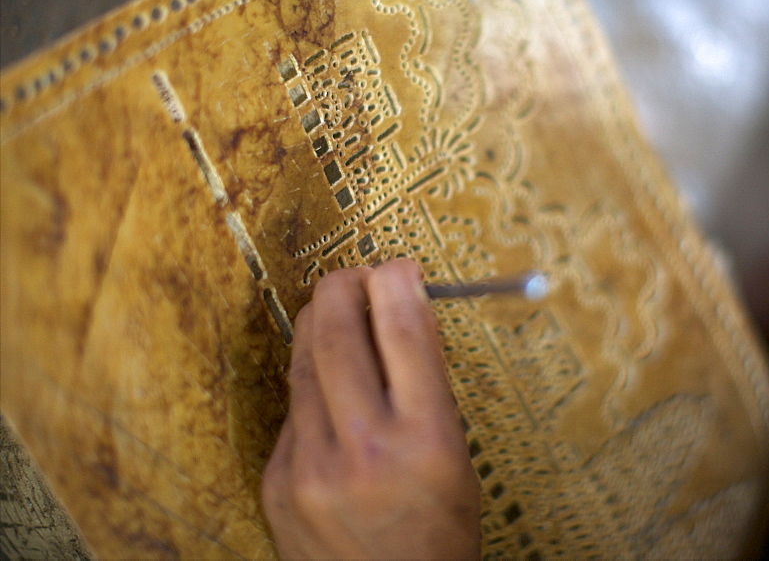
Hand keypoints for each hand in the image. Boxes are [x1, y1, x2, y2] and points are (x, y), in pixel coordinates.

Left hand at [261, 260, 480, 558]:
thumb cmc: (437, 532)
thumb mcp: (455, 456)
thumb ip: (425, 386)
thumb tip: (397, 314)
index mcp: (425, 440)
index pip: (404, 331)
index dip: (399, 283)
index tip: (400, 268)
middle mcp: (365, 449)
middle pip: (339, 332)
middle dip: (346, 287)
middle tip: (355, 276)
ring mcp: (313, 467)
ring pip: (304, 363)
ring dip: (322, 328)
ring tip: (337, 314)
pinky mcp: (279, 482)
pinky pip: (293, 412)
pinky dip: (312, 389)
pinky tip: (330, 393)